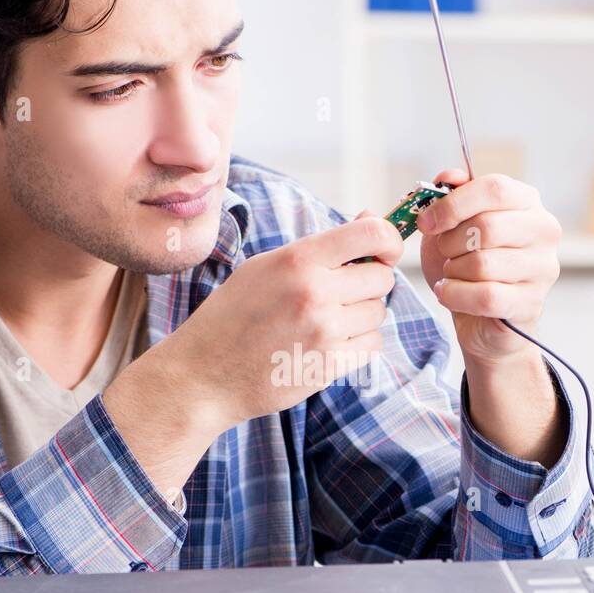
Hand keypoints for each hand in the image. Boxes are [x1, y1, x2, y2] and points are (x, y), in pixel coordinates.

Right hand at [153, 211, 402, 430]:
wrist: (205, 374)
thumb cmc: (233, 315)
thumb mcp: (265, 267)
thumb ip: (319, 247)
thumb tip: (372, 218)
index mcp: (298, 259)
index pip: (372, 234)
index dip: (389, 239)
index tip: (383, 250)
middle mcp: (314, 293)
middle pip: (382, 278)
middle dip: (368, 283)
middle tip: (342, 292)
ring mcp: (324, 332)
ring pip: (378, 313)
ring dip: (361, 316)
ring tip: (327, 321)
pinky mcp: (329, 366)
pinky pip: (372, 345)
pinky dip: (358, 343)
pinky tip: (329, 343)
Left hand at [416, 169, 560, 366]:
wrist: (479, 318)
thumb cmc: (468, 265)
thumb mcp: (453, 225)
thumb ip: (451, 196)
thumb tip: (449, 177)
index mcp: (527, 202)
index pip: (494, 189)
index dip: (453, 204)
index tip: (426, 222)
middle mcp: (543, 230)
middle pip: (487, 227)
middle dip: (450, 243)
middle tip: (444, 253)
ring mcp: (543, 268)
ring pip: (483, 264)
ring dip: (454, 271)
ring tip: (453, 274)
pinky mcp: (531, 304)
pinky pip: (485, 296)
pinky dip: (455, 295)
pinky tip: (448, 293)